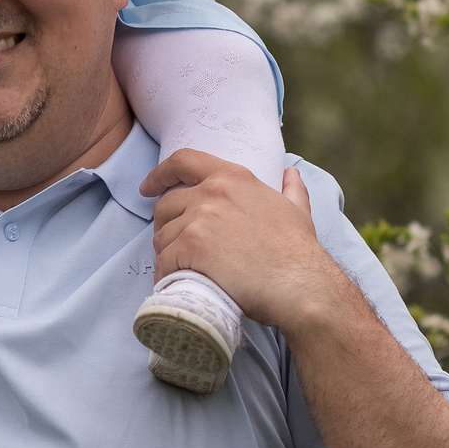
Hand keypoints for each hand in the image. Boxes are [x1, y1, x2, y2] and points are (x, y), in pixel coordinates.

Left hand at [141, 151, 354, 333]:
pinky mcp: (191, 247)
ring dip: (166, 256)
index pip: (183, 161)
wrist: (300, 284)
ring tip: (177, 272)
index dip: (159, 175)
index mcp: (233, 177)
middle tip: (173, 249)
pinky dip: (165, 276)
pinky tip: (173, 285)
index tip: (148, 188)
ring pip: (163, 237)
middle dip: (164, 227)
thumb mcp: (297, 210)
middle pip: (166, 206)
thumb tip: (291, 173)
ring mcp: (199, 219)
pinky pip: (164, 262)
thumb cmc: (298, 252)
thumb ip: (292, 189)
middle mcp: (212, 192)